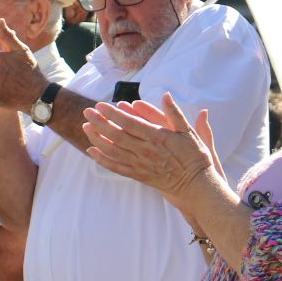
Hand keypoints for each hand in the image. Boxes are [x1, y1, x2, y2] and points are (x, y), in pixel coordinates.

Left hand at [81, 95, 218, 200]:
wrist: (196, 185)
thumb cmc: (194, 156)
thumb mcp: (189, 132)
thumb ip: (175, 113)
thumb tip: (165, 95)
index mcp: (157, 137)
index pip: (129, 123)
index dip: (113, 114)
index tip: (101, 105)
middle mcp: (145, 151)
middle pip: (116, 135)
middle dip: (100, 122)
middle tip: (87, 112)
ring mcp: (140, 164)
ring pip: (113, 150)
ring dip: (97, 138)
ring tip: (86, 127)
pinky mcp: (139, 175)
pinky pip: (116, 167)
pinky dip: (102, 159)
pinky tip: (92, 151)